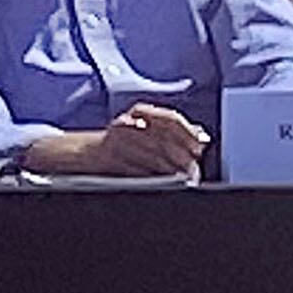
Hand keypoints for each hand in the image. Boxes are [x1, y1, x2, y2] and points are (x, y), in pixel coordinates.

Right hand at [36, 103, 208, 178]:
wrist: (91, 152)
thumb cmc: (128, 141)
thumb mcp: (150, 129)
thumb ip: (176, 131)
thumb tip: (202, 135)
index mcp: (142, 112)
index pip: (169, 118)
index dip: (187, 133)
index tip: (200, 147)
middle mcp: (129, 122)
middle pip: (161, 137)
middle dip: (180, 154)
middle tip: (193, 166)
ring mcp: (118, 139)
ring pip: (150, 153)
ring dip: (169, 167)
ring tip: (183, 176)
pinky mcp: (110, 157)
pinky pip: (135, 166)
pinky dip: (152, 174)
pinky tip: (163, 179)